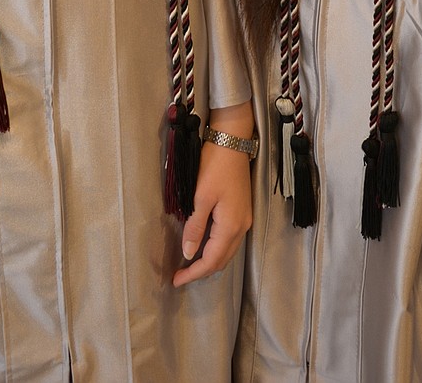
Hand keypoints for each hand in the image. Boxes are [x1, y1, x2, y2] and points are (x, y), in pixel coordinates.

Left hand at [172, 139, 252, 287]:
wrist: (232, 141)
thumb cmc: (214, 166)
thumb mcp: (200, 196)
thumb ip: (195, 227)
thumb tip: (189, 253)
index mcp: (231, 226)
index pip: (212, 261)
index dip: (193, 273)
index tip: (176, 281)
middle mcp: (241, 227)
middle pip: (222, 260)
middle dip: (201, 271)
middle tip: (181, 276)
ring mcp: (245, 219)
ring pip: (228, 252)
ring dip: (210, 261)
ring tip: (190, 265)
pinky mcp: (243, 212)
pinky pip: (230, 241)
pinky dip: (217, 249)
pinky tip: (204, 245)